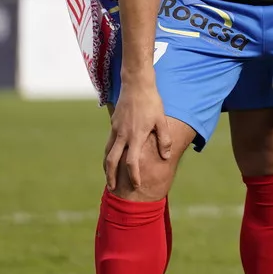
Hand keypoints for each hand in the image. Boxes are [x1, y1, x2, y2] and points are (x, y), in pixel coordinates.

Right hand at [103, 78, 172, 192]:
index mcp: (136, 136)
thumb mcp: (161, 120)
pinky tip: (112, 157)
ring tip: (109, 177)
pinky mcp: (113, 124)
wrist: (136, 84)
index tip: (136, 185)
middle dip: (110, 176)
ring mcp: (115, 129)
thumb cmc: (152, 102)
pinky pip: (109, 142)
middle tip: (112, 189)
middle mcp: (122, 135)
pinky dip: (108, 153)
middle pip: (111, 161)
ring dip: (107, 166)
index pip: (131, 162)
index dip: (134, 175)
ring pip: (107, 152)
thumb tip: (166, 157)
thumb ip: (164, 139)